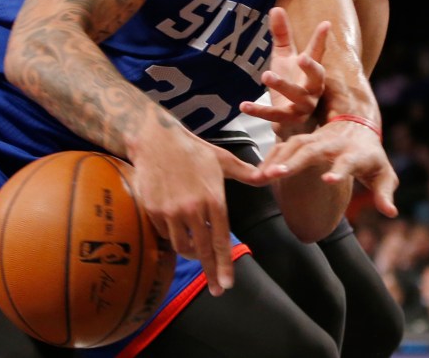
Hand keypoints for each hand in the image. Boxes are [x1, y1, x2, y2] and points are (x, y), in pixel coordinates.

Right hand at [129, 121, 263, 297]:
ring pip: (182, 245)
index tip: (227, 284)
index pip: (221, 241)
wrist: (156, 139)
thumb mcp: (223, 160)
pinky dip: (173, 235)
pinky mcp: (153, 210)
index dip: (224, 265)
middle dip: (211, 273)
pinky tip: (178, 229)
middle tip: (217, 290)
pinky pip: (165, 233)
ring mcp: (170, 211)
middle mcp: (192, 209)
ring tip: (197, 252)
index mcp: (213, 200)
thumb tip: (275, 173)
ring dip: (192, 252)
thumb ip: (248, 173)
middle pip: (203, 251)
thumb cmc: (193, 150)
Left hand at [239, 7, 328, 135]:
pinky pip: (274, 115)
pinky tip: (243, 105)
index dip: (320, 39)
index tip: (325, 24)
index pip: (317, 53)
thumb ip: (281, 35)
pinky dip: (259, 110)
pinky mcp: (288, 119)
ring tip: (266, 75)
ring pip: (296, 96)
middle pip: (316, 77)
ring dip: (282, 86)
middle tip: (301, 57)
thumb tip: (276, 7)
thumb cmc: (290, 82)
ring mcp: (302, 106)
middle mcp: (312, 89)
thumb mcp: (284, 57)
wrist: (289, 120)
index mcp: (312, 72)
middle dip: (310, 67)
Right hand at [259, 116, 398, 217]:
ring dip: (276, 160)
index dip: (339, 171)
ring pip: (293, 146)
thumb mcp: (384, 175)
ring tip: (260, 177)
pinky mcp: (304, 139)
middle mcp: (332, 144)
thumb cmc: (371, 157)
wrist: (358, 125)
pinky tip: (257, 172)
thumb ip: (384, 193)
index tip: (329, 180)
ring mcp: (316, 139)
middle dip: (293, 162)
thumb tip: (391, 213)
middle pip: (311, 151)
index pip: (347, 162)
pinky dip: (270, 158)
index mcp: (355, 153)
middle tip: (274, 176)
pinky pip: (284, 146)